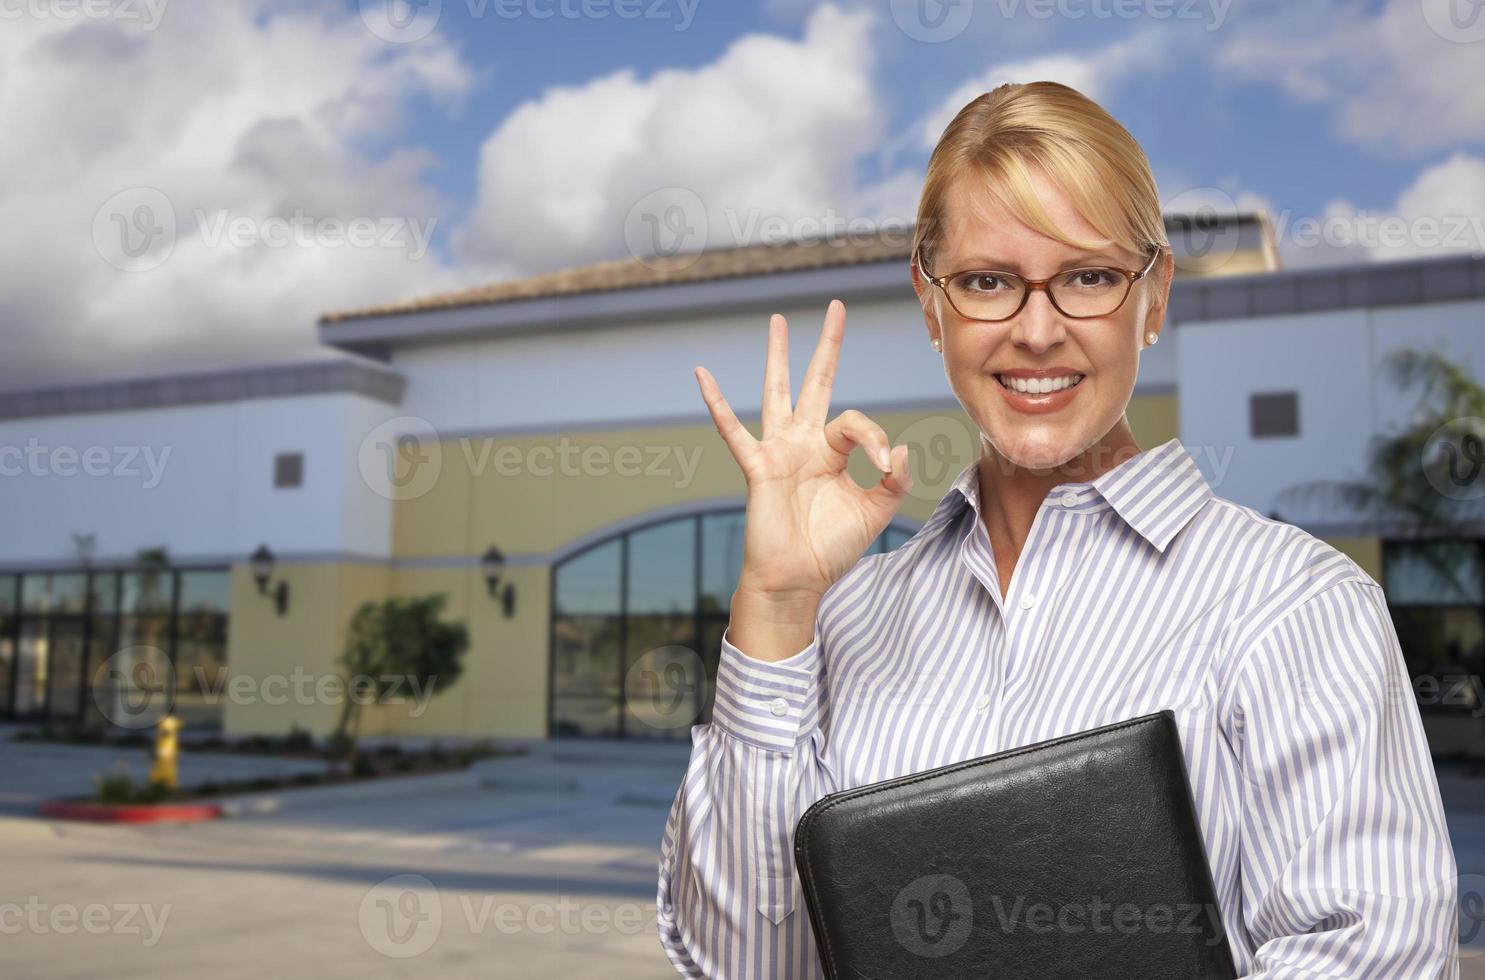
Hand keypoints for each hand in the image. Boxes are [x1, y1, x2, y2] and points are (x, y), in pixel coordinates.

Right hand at [694, 299, 913, 604]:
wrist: (797, 579)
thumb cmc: (829, 549)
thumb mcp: (873, 512)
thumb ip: (892, 481)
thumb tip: (902, 448)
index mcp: (831, 452)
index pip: (857, 422)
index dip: (876, 439)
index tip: (886, 467)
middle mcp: (804, 443)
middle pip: (817, 383)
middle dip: (827, 347)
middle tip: (836, 308)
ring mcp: (778, 451)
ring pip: (777, 393)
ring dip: (778, 358)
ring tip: (778, 321)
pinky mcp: (757, 467)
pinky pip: (733, 430)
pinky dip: (716, 403)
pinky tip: (702, 374)